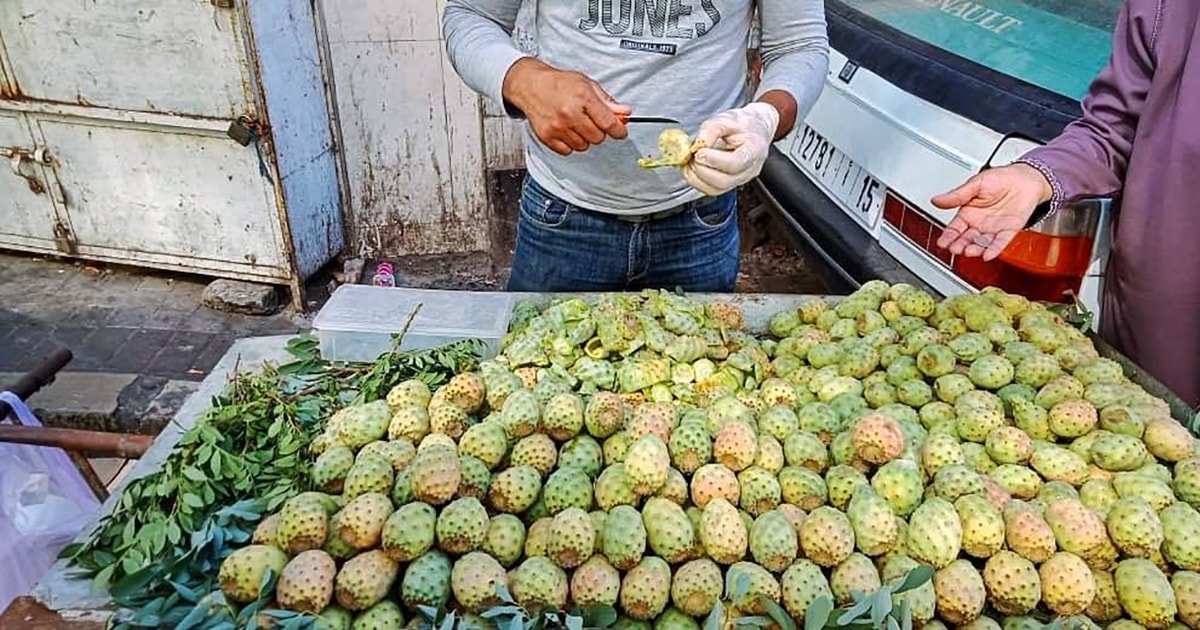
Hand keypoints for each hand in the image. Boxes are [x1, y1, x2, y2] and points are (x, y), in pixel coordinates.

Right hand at [502, 58, 630, 155]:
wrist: (531, 85)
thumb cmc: (560, 83)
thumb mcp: (587, 85)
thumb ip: (607, 101)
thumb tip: (625, 113)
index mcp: (583, 98)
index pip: (609, 123)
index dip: (619, 130)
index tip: (621, 132)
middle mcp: (570, 113)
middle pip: (598, 138)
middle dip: (599, 131)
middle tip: (591, 121)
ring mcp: (557, 127)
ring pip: (583, 146)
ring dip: (584, 138)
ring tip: (576, 123)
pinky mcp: (547, 137)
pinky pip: (568, 151)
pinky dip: (570, 144)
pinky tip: (566, 130)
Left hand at [682, 102, 780, 195]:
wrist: (753, 130)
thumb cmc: (743, 125)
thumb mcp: (727, 119)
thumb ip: (711, 129)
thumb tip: (698, 144)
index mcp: (754, 150)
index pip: (736, 163)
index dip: (715, 160)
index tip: (700, 152)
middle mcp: (749, 169)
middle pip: (724, 181)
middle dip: (702, 170)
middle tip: (693, 156)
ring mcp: (740, 180)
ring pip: (716, 189)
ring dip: (696, 177)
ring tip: (690, 161)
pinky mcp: (729, 184)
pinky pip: (711, 189)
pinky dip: (696, 181)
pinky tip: (692, 168)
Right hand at [931, 163, 1053, 259]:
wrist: (1026, 178)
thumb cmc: (1002, 178)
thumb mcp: (975, 184)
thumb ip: (957, 195)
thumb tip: (936, 200)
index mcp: (968, 213)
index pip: (955, 229)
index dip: (948, 236)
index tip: (942, 242)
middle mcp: (979, 224)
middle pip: (966, 239)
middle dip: (960, 245)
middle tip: (954, 249)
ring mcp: (993, 229)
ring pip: (981, 243)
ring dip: (975, 249)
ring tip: (969, 252)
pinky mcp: (1009, 231)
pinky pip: (1001, 242)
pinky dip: (994, 249)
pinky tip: (988, 255)